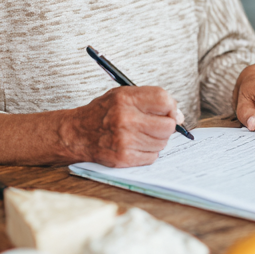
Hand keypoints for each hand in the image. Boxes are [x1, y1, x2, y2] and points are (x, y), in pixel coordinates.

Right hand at [65, 86, 182, 167]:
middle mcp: (125, 119)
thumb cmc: (102, 113)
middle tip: (157, 125)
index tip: (169, 111)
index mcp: (125, 99)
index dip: (171, 107)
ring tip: (141, 134)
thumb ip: (149, 100)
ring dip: (157, 140)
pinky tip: (136, 145)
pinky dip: (148, 152)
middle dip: (166, 126)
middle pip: (168, 125)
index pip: (164, 100)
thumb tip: (178, 116)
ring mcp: (125, 140)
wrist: (76, 133)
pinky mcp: (124, 158)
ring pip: (162, 143)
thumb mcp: (121, 95)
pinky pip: (153, 157)